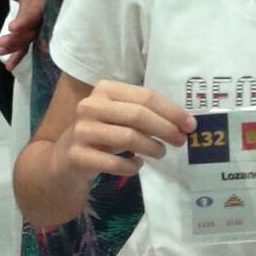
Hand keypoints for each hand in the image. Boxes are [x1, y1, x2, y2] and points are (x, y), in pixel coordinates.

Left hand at [0, 0, 45, 70]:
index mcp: (48, 5)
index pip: (37, 14)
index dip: (26, 21)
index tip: (13, 27)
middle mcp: (47, 19)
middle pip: (32, 31)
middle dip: (18, 39)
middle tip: (3, 44)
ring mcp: (41, 28)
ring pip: (28, 40)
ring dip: (15, 47)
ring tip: (0, 50)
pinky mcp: (34, 33)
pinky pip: (27, 46)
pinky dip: (18, 56)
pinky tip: (8, 65)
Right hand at [56, 80, 195, 179]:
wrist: (65, 159)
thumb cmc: (102, 133)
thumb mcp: (120, 116)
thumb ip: (146, 114)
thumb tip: (184, 123)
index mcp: (105, 89)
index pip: (145, 96)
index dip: (171, 111)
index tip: (190, 124)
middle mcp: (91, 106)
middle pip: (138, 115)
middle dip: (165, 129)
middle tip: (180, 141)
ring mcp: (82, 130)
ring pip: (128, 137)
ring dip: (152, 147)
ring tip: (160, 153)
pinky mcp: (78, 155)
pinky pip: (114, 163)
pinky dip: (132, 166)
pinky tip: (137, 165)